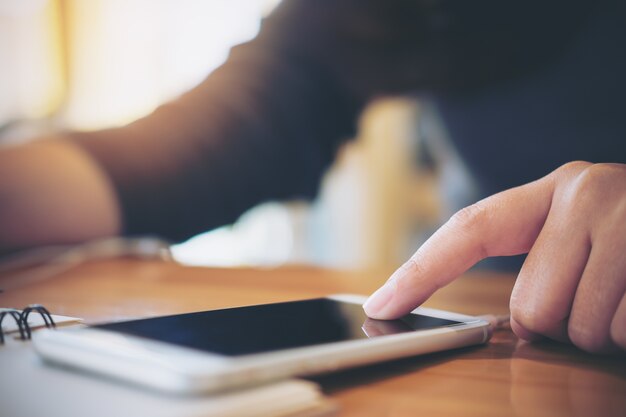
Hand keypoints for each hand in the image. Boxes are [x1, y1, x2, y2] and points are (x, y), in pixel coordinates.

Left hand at [363, 161, 625, 352]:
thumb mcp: (590, 236)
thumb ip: (544, 265)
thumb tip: (514, 325)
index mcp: (556, 190)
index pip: (469, 230)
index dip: (420, 270)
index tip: (379, 305)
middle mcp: (587, 194)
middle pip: (530, 307)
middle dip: (564, 322)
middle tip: (603, 294)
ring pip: (578, 328)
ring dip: (606, 330)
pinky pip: (621, 330)